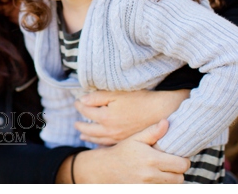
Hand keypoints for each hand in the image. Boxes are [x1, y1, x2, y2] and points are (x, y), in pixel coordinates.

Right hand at [62, 119, 189, 182]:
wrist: (105, 169)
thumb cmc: (123, 151)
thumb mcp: (136, 138)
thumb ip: (153, 132)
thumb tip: (166, 122)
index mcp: (152, 159)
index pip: (182, 165)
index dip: (184, 161)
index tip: (179, 157)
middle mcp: (151, 175)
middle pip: (180, 179)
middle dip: (178, 172)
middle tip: (173, 165)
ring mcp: (146, 187)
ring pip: (172, 187)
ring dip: (171, 180)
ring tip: (166, 172)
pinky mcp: (142, 192)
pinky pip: (161, 192)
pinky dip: (162, 186)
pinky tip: (158, 179)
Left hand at [75, 89, 189, 145]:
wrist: (161, 111)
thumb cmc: (141, 99)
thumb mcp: (117, 93)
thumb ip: (97, 97)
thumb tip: (82, 100)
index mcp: (105, 117)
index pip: (86, 111)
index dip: (80, 105)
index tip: (76, 102)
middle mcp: (110, 130)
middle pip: (89, 129)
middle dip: (81, 125)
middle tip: (76, 123)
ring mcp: (118, 138)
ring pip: (98, 139)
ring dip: (88, 136)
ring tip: (82, 135)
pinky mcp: (127, 141)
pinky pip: (109, 145)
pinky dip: (101, 144)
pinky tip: (99, 143)